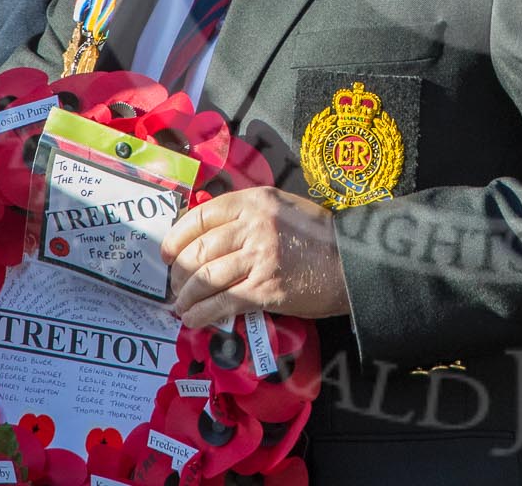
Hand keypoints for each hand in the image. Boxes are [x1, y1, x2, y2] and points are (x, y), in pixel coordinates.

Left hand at [163, 187, 350, 327]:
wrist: (354, 261)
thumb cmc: (319, 236)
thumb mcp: (283, 209)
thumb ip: (248, 216)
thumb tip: (209, 237)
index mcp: (255, 201)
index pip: (201, 216)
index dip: (177, 237)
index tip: (167, 253)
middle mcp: (254, 225)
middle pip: (198, 250)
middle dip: (179, 273)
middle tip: (175, 286)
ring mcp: (260, 257)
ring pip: (206, 278)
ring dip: (187, 296)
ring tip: (181, 306)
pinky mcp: (266, 289)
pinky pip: (222, 302)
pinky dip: (202, 314)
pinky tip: (193, 320)